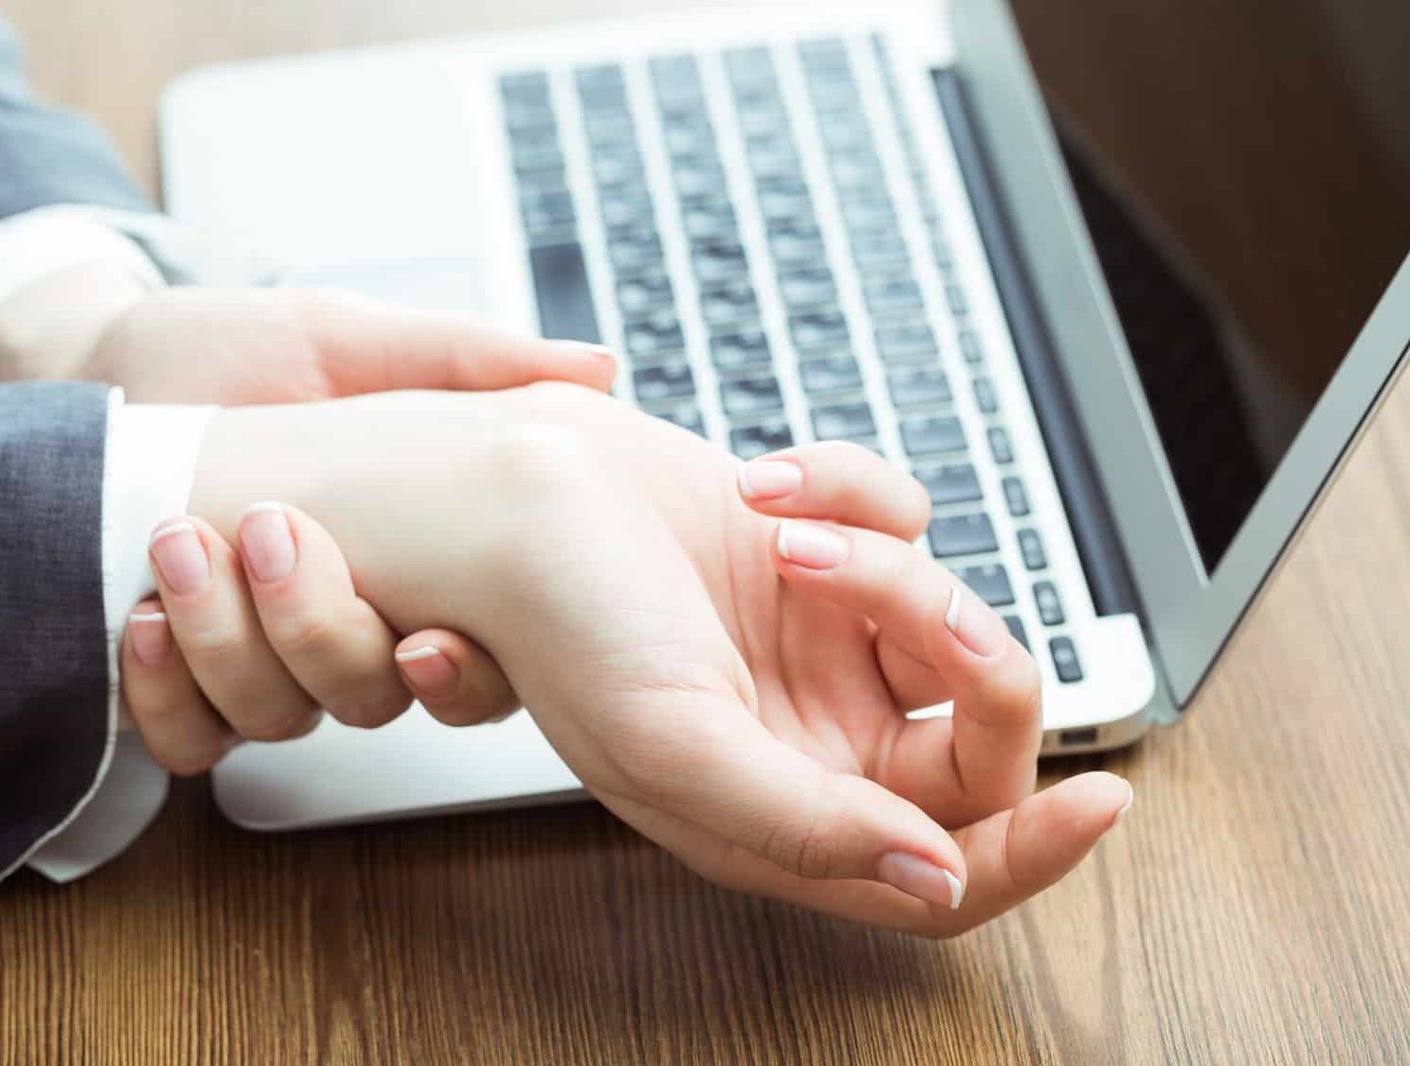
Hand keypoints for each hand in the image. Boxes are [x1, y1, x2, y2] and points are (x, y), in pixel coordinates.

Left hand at [0, 260, 617, 771]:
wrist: (101, 362)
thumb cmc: (233, 348)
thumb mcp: (349, 338)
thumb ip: (469, 359)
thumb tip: (600, 366)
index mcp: (412, 563)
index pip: (477, 663)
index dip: (464, 678)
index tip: (424, 640)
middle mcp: (348, 624)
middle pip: (375, 700)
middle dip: (323, 635)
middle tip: (272, 536)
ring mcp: (262, 657)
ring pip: (282, 720)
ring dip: (230, 650)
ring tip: (181, 548)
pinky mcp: (179, 677)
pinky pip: (189, 738)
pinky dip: (164, 697)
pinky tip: (142, 624)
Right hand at [185, 383, 1132, 934]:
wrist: (503, 481)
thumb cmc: (555, 617)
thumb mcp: (677, 742)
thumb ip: (809, 826)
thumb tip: (938, 880)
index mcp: (777, 812)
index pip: (939, 874)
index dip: (1027, 856)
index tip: (1095, 802)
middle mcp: (810, 738)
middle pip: (967, 739)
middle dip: (954, 652)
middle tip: (906, 601)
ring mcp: (822, 645)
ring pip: (945, 616)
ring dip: (883, 557)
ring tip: (784, 526)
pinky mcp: (822, 555)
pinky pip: (905, 522)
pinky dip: (852, 489)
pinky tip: (765, 485)